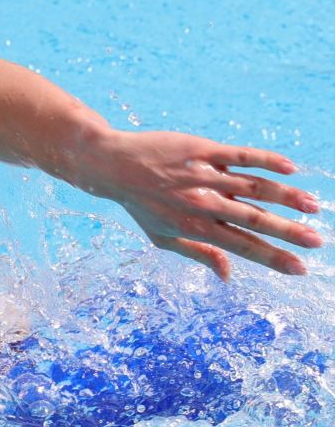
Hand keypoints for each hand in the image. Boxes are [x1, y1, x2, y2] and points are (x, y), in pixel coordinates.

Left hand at [76, 129, 321, 280]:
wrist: (111, 166)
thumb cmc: (140, 205)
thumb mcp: (162, 238)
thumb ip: (198, 255)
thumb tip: (227, 276)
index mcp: (195, 228)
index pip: (243, 247)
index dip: (273, 258)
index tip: (301, 268)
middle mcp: (202, 204)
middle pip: (254, 220)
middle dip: (288, 233)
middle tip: (317, 242)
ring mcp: (203, 176)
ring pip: (255, 187)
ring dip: (287, 197)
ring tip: (312, 207)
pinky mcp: (202, 150)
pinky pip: (240, 155)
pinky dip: (266, 161)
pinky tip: (290, 168)